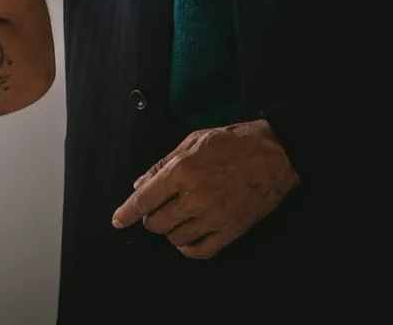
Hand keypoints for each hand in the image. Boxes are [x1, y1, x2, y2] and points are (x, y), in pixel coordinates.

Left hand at [110, 118, 298, 259]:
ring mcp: (214, 217)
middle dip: (151, 217)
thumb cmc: (233, 143)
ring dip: (170, 230)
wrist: (275, 155)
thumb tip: (140, 184)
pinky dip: (188, 247)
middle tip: (159, 207)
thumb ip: (163, 164)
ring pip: (175, 238)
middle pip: (156, 223)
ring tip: (178, 215)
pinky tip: (189, 235)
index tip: (117, 221)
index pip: (144, 199)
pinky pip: (200, 251)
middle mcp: (195, 197)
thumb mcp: (193, 141)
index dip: (126, 212)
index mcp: (183, 171)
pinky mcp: (231, 231)